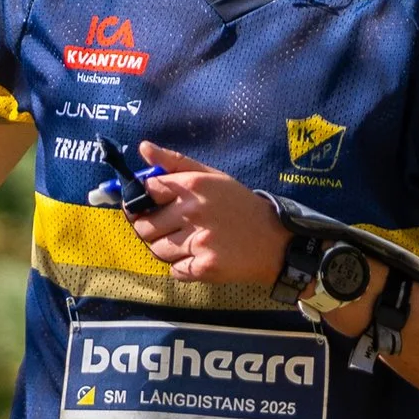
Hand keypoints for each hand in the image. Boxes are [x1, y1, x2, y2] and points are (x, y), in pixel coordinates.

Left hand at [123, 144, 288, 288]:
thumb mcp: (213, 176)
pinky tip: (200, 258)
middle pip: (144, 226)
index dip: (146, 200)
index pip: (147, 191)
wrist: (275, 241)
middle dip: (153, 229)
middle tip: (173, 228)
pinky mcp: (204, 267)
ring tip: (190, 243)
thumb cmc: (240, 206)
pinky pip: (173, 271)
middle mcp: (193, 211)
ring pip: (157, 250)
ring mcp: (198, 241)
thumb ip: (175, 162)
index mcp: (193, 185)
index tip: (155, 205)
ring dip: (167, 250)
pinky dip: (182, 268)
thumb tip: (143, 147)